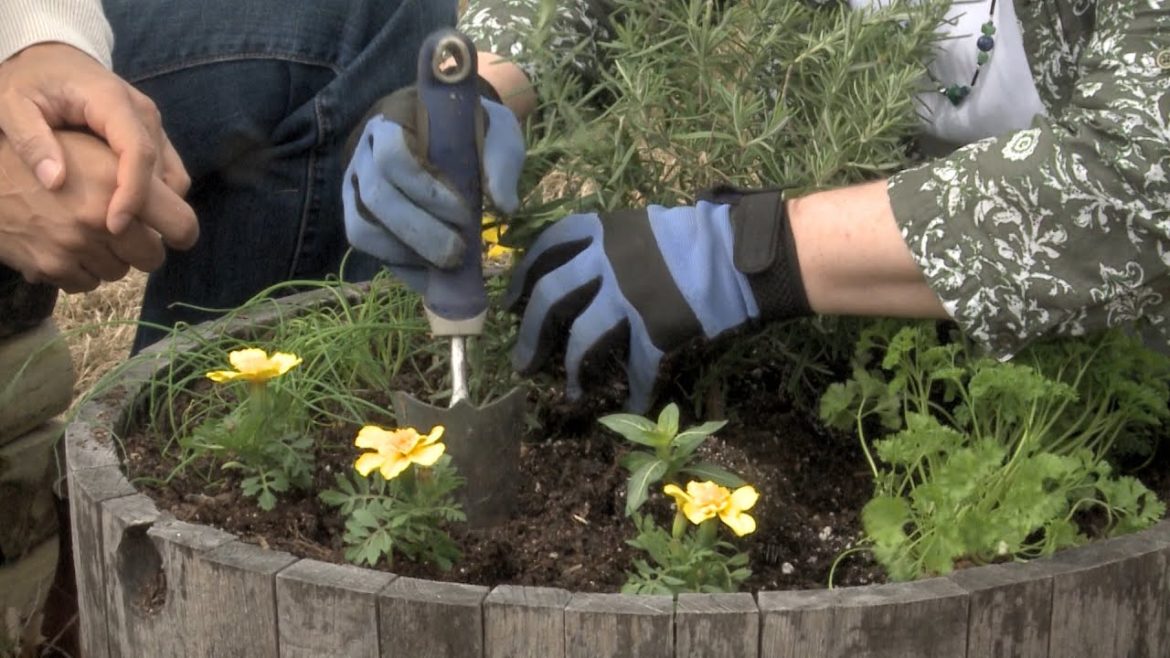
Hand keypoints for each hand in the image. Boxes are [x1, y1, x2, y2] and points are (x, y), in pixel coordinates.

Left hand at [0, 43, 196, 244]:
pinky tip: (128, 214)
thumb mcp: (13, 103)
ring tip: (123, 233)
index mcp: (112, 101)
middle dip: (151, 212)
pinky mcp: (153, 136)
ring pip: (173, 178)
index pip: (137, 153)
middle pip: (164, 172)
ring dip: (157, 209)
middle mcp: (143, 114)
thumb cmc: (31, 79)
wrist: (52, 56)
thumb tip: (55, 182)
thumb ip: (32, 139)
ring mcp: (153, 126)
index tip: (114, 226)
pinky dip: (156, 199)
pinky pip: (168, 175)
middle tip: (121, 244)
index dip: (133, 193)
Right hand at [0, 131, 183, 292]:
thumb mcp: (90, 145)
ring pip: (119, 271)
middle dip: (142, 246)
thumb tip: (174, 196)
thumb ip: (133, 173)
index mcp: (116, 181)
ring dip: (110, 257)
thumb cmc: (38, 151)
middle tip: (121, 229)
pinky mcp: (50, 267)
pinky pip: (86, 283)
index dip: (180, 230)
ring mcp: (74, 246)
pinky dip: (80, 270)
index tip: (171, 231)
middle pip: (153, 258)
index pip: (182, 225)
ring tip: (85, 231)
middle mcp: (99, 217)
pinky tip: (63, 244)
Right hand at [342, 85, 523, 287]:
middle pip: (375, 197)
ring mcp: (354, 186)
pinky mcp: (357, 216)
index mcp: (394, 120)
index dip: (426, 191)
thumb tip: (505, 206)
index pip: (393, 156)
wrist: (452, 133)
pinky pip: (366, 247)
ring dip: (405, 253)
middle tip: (457, 254)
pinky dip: (399, 264)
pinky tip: (431, 272)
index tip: (465, 214)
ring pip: (361, 228)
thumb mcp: (497, 133)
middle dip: (419, 232)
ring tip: (445, 266)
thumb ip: (501, 161)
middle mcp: (364, 152)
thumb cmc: (473, 131)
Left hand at [506, 192, 810, 411]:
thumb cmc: (696, 234)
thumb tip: (583, 265)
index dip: (524, 275)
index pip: (548, 248)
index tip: (511, 300)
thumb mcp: (643, 226)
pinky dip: (636, 392)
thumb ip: (611, 244)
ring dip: (571, 369)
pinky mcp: (655, 328)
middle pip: (551, 297)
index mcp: (603, 233)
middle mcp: (607, 263)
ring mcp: (629, 298)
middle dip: (529, 331)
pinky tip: (631, 408)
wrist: (739, 253)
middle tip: (521, 360)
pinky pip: (639, 368)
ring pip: (582, 339)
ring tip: (567, 392)